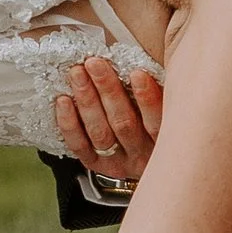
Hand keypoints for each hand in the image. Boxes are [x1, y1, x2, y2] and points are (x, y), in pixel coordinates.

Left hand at [53, 53, 160, 189]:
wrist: (151, 171)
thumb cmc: (158, 128)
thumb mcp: (168, 113)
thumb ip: (163, 92)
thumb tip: (149, 62)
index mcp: (163, 141)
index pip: (157, 122)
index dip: (147, 99)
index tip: (137, 73)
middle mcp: (141, 153)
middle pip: (124, 123)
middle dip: (107, 90)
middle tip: (95, 64)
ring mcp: (117, 161)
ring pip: (100, 131)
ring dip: (87, 100)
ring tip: (78, 73)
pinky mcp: (96, 164)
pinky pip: (79, 145)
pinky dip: (69, 122)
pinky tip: (63, 101)